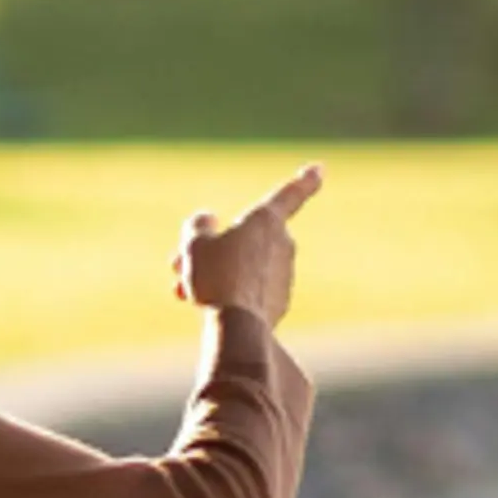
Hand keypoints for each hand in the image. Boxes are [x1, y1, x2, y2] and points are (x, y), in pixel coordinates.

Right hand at [174, 164, 322, 326]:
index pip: (290, 194)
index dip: (304, 180)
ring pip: (243, 267)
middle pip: (243, 240)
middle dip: (213, 251)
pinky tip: (205, 306)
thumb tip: (206, 221)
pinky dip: (230, 294)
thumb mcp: (195, 245)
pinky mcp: (280, 303)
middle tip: (178, 266)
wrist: (237, 328)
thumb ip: (198, 227)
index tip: (320, 169)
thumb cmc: (216, 277)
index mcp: (266, 221)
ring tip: (183, 291)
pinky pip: (250, 290)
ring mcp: (284, 275)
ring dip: (215, 274)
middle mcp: (282, 245)